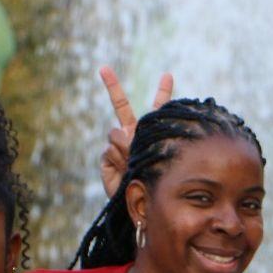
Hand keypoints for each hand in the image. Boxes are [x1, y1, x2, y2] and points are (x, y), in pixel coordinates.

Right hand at [98, 66, 174, 198]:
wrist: (142, 204)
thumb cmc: (157, 182)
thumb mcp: (159, 159)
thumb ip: (142, 141)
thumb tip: (120, 136)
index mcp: (152, 131)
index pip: (158, 108)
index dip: (163, 91)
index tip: (168, 74)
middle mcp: (133, 134)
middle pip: (121, 107)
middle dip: (112, 86)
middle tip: (104, 68)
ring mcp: (118, 145)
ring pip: (116, 133)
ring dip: (126, 148)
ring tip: (134, 163)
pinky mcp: (107, 158)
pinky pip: (111, 150)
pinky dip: (119, 160)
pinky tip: (124, 170)